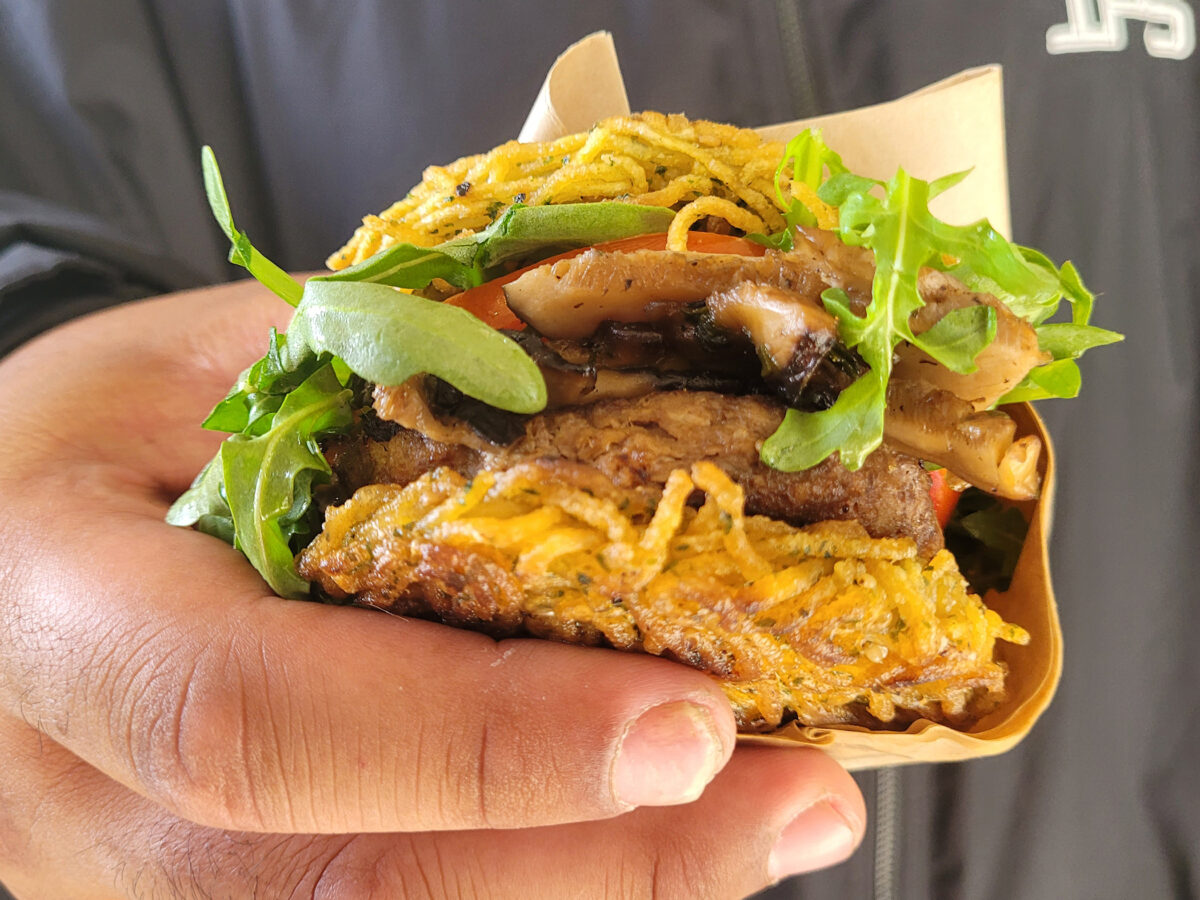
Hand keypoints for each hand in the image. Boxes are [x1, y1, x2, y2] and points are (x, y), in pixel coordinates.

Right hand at [0, 280, 864, 898]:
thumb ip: (374, 397)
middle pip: (345, 885)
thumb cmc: (96, 438)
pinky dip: (552, 880)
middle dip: (596, 862)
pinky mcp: (207, 894)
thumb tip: (608, 397)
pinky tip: (664, 839)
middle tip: (796, 800)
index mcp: (55, 622)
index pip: (250, 718)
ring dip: (607, 890)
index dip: (477, 741)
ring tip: (775, 823)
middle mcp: (76, 798)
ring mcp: (140, 879)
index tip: (687, 724)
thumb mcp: (196, 374)